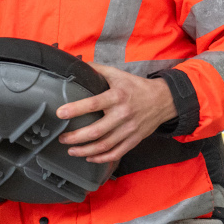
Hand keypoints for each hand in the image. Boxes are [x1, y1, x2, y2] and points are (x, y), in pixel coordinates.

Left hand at [57, 65, 176, 163]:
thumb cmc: (137, 87)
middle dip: (75, 137)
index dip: (75, 109)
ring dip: (85, 151)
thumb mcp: (118, 74)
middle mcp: (123, 114)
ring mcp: (129, 130)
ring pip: (104, 146)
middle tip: (62, 138)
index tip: (60, 113)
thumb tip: (79, 65)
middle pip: (96, 131)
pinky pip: (116, 153)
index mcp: (117, 96)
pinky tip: (89, 157)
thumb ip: (98, 70)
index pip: (93, 104)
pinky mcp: (134, 140)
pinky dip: (101, 158)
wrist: (163, 100)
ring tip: (71, 150)